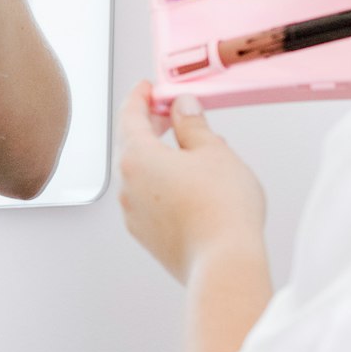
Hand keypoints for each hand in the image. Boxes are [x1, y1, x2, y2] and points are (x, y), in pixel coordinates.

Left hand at [117, 82, 266, 283]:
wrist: (224, 263)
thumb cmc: (221, 208)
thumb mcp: (213, 151)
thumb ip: (193, 124)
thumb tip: (182, 108)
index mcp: (137, 158)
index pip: (130, 116)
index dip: (140, 97)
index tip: (148, 88)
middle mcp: (126, 187)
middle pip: (134, 146)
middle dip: (152, 126)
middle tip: (172, 113)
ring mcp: (134, 215)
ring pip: (144, 175)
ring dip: (163, 157)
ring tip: (195, 151)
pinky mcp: (147, 236)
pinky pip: (151, 199)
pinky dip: (165, 184)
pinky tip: (192, 184)